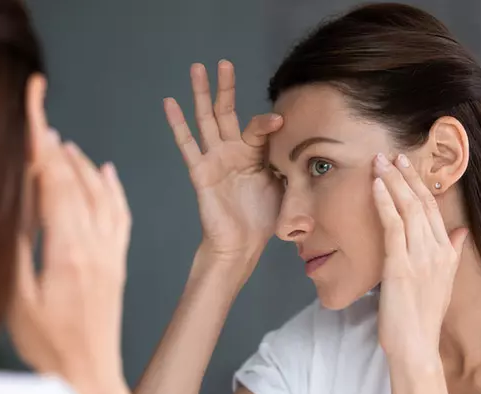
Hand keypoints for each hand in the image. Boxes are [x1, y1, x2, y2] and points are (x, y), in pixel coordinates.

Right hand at [8, 128, 131, 393]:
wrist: (89, 373)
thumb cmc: (50, 345)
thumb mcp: (18, 300)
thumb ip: (17, 250)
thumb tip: (13, 207)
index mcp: (68, 251)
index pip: (54, 185)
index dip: (42, 147)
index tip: (34, 116)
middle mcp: (95, 246)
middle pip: (76, 183)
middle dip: (56, 148)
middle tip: (41, 119)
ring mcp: (111, 253)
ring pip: (102, 195)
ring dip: (82, 165)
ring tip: (63, 144)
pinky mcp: (118, 262)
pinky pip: (121, 216)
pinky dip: (114, 190)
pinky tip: (107, 173)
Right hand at [164, 60, 283, 259]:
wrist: (243, 244)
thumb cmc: (264, 218)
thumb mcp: (287, 187)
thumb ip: (291, 164)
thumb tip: (310, 148)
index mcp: (254, 154)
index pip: (258, 128)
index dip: (267, 123)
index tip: (280, 121)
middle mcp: (233, 152)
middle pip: (227, 112)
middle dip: (225, 88)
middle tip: (223, 63)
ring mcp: (215, 159)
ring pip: (206, 120)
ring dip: (201, 94)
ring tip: (197, 68)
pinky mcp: (200, 172)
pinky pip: (187, 144)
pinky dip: (177, 124)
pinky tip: (170, 102)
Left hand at [372, 153, 467, 360]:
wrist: (417, 346)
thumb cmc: (424, 317)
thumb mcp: (444, 282)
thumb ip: (454, 253)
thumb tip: (461, 231)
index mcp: (447, 253)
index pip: (433, 209)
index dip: (419, 184)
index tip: (407, 166)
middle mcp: (436, 250)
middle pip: (421, 203)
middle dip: (405, 176)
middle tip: (391, 154)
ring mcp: (419, 257)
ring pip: (407, 209)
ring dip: (392, 182)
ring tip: (380, 162)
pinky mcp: (400, 265)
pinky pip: (392, 226)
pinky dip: (384, 202)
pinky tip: (376, 186)